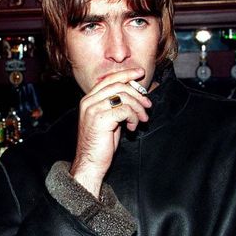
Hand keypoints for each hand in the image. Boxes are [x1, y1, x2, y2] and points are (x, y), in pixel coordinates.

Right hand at [71, 68, 151, 197]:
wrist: (90, 162)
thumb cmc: (101, 143)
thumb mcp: (109, 120)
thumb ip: (117, 106)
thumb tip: (135, 95)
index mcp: (88, 99)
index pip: (109, 80)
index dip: (126, 74)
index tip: (140, 73)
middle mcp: (88, 101)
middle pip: (118, 86)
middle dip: (137, 94)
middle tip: (147, 106)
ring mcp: (93, 109)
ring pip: (124, 97)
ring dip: (138, 108)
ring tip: (141, 120)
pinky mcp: (100, 118)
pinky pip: (125, 110)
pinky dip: (133, 118)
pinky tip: (132, 127)